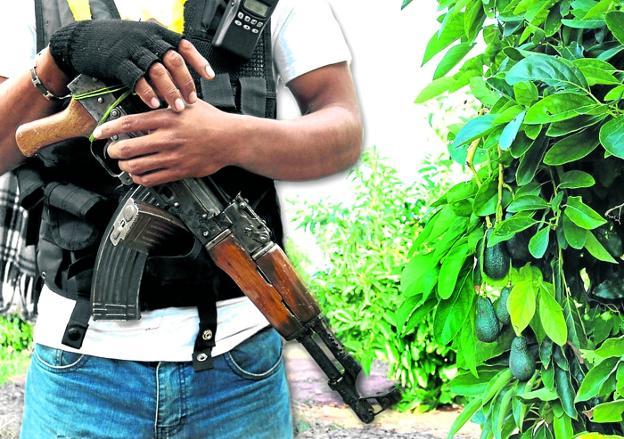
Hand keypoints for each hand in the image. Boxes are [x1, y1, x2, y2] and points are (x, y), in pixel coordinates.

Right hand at [49, 20, 214, 111]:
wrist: (82, 39)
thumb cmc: (115, 43)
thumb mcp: (140, 39)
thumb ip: (159, 50)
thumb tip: (180, 69)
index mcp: (156, 33)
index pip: (184, 46)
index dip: (198, 61)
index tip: (209, 76)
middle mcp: (147, 39)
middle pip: (174, 61)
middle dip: (185, 83)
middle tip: (191, 100)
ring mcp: (133, 50)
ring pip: (158, 71)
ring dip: (170, 91)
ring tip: (176, 107)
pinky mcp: (118, 62)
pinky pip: (137, 79)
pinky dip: (147, 93)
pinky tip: (154, 104)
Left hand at [93, 100, 242, 185]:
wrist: (231, 139)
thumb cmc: (211, 120)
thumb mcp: (186, 104)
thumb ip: (165, 104)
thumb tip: (146, 101)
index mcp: (166, 118)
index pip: (128, 123)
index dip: (108, 129)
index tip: (98, 133)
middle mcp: (166, 138)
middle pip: (126, 148)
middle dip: (113, 151)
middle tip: (112, 151)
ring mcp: (172, 156)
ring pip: (136, 166)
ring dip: (124, 167)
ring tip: (124, 164)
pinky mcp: (179, 171)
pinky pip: (151, 179)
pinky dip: (139, 178)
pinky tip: (139, 174)